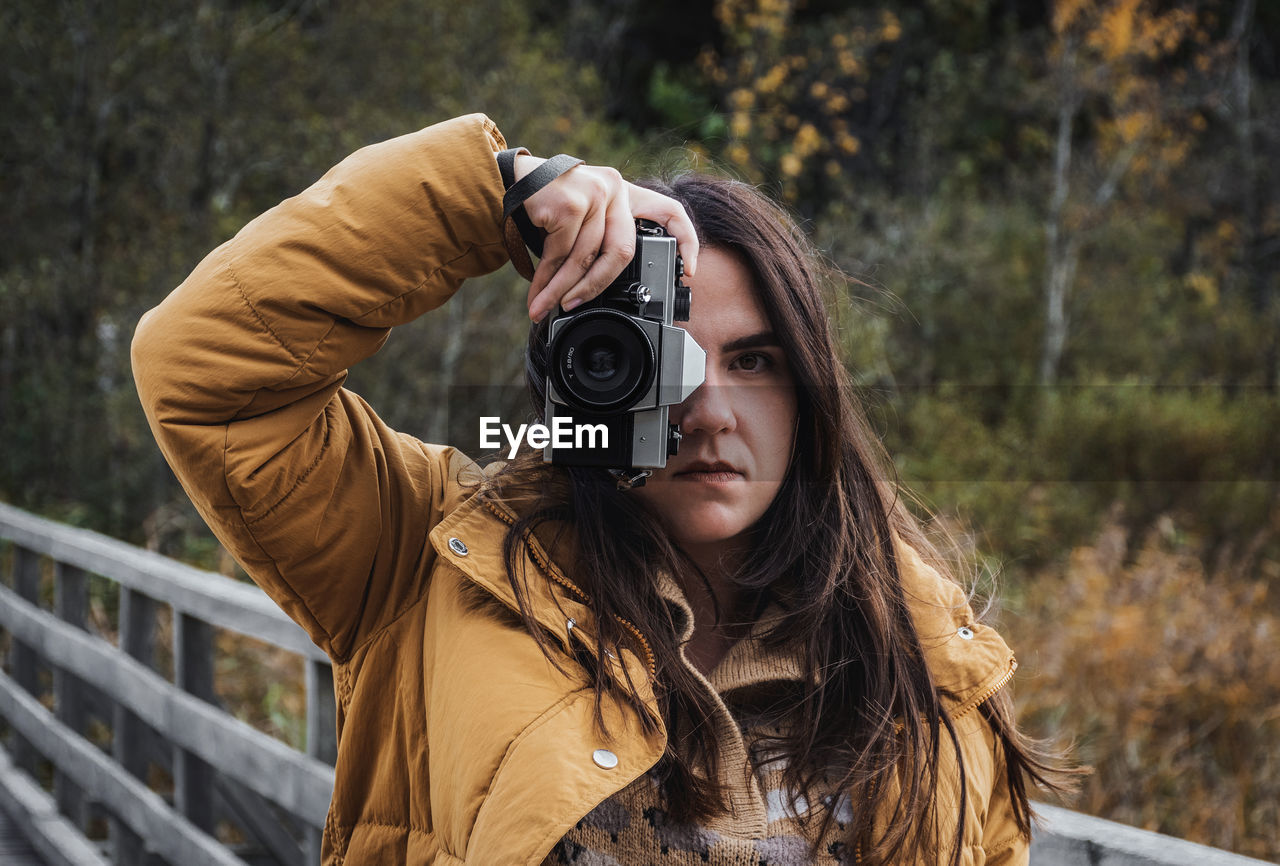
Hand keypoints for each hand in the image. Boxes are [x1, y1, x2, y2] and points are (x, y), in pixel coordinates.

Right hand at [511, 154, 698, 321]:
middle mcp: (615, 189)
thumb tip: (610, 286)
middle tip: (576, 305)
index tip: (689, 271)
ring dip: (562, 290)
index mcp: (626, 193)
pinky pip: (560, 255)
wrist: (510, 178)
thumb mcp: (588, 212)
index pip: (670, 211)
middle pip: (622, 252)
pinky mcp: (570, 203)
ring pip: (585, 258)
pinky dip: (546, 281)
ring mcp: (594, 194)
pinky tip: (538, 295)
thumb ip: (605, 235)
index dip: (686, 241)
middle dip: (596, 286)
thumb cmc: (551, 203)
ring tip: (546, 307)